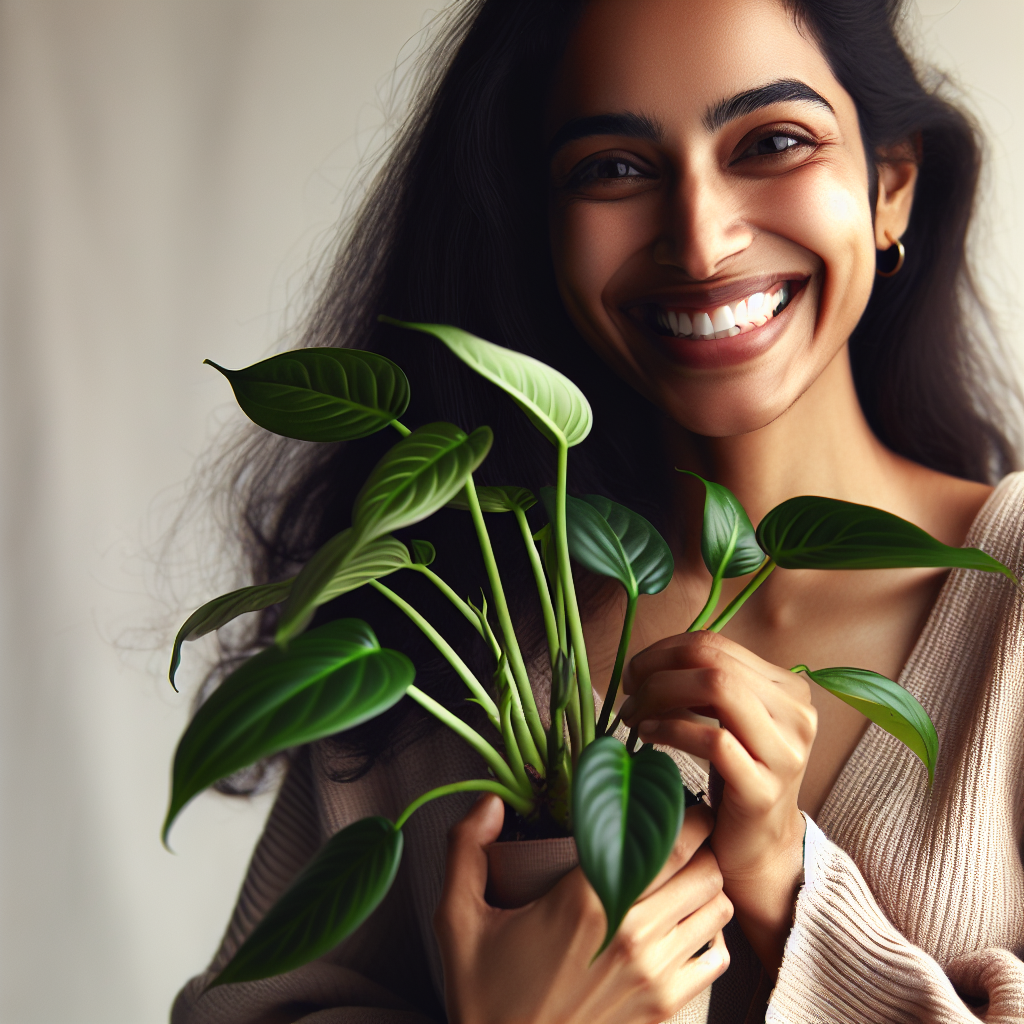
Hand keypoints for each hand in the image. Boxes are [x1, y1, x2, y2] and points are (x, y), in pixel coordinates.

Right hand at [434, 794, 730, 1023]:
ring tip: (684, 873)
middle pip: (704, 866)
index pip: (663, 839)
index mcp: (585, 900)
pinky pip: (718, 956)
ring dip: (707, 884)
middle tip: (679, 830)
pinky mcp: (665, 1007)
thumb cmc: (485, 996)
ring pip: (717, 906)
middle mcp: (631, 932)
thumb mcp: (457, 919)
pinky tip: (683, 926)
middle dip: (701, 841)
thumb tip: (489, 801)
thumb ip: (465, 848)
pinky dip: (711, 934)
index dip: (682, 810)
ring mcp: (654, 973)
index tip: (671, 796)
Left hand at [620, 630, 815, 973]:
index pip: (716, 646)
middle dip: (659, 670)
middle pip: (714, 662)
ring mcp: (786, 752)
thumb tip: (653, 660)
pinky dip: (671, 729)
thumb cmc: (735, 776)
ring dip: (662, 695)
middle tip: (629, 692)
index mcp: (789, 689)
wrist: (759, 849)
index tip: (635, 672)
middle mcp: (797, 714)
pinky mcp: (765, 789)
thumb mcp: (728, 721)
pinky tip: (648, 736)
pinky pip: (713, 740)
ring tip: (635, 716)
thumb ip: (706, 684)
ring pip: (717, 689)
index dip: (664, 651)